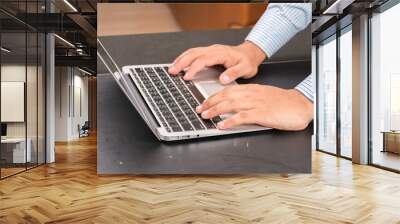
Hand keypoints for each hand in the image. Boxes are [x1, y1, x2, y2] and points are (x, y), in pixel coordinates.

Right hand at [168, 41, 265, 83]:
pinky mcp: (208, 52)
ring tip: (172, 68)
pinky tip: (179, 63)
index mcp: (221, 54)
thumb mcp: (246, 69)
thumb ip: (234, 73)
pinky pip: (194, 53)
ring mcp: (210, 50)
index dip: (194, 68)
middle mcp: (214, 50)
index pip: (204, 60)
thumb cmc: (247, 62)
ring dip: (181, 59)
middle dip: (181, 62)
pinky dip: (184, 58)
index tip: (187, 76)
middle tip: (172, 71)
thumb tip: (223, 79)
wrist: (250, 53)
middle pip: (194, 54)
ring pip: (192, 52)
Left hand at [196, 84, 313, 130]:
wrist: (302, 105)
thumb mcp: (264, 96)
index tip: (204, 102)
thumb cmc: (284, 103)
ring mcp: (257, 104)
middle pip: (226, 96)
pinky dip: (230, 121)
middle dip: (210, 103)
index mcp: (252, 89)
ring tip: (206, 116)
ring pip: (231, 105)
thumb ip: (250, 99)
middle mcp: (252, 94)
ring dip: (216, 110)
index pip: (228, 90)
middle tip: (200, 109)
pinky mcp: (262, 114)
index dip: (214, 96)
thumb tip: (235, 105)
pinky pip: (242, 117)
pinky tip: (222, 125)